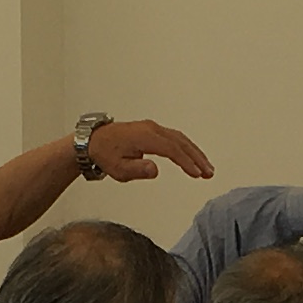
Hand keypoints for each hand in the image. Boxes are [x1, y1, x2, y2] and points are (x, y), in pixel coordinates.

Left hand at [80, 117, 213, 184]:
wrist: (92, 140)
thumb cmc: (105, 154)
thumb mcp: (118, 169)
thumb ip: (138, 170)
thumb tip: (155, 170)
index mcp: (144, 137)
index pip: (171, 150)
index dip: (186, 162)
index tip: (197, 174)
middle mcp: (151, 129)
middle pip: (180, 142)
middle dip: (197, 158)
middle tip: (209, 173)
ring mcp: (152, 128)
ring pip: (180, 138)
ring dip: (194, 153)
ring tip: (206, 169)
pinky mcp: (151, 130)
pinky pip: (174, 137)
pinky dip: (186, 147)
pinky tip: (193, 158)